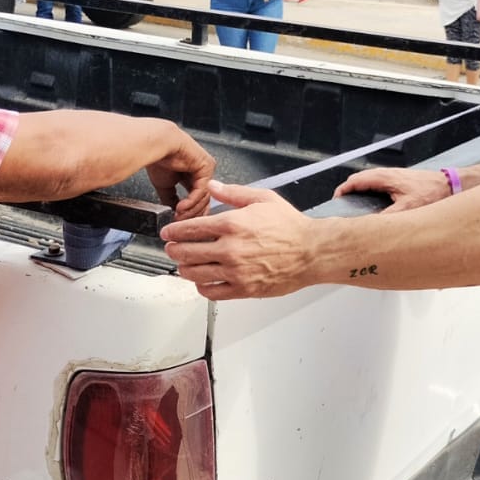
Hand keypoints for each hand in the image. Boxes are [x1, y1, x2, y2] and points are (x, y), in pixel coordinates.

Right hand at [145, 131, 215, 218]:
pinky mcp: (207, 167)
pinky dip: (191, 201)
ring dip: (190, 210)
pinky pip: (201, 190)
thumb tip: (172, 214)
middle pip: (204, 200)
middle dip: (192, 214)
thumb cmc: (159, 159)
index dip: (191, 213)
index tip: (183, 224)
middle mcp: (203, 171)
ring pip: (203, 197)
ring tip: (178, 217)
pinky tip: (180, 208)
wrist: (156, 144)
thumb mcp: (165, 186)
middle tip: (182, 225)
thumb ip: (171, 200)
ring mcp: (207, 169)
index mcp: (194, 175)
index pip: (198, 199)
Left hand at [162, 182, 315, 298]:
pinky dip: (202, 287)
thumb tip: (212, 187)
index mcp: (232, 224)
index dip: (174, 231)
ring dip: (184, 269)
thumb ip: (233, 193)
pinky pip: (212, 292)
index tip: (168, 232)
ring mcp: (235, 271)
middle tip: (172, 248)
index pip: (190, 228)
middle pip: (187, 252)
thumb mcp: (263, 199)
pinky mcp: (243, 289)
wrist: (312, 252)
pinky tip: (202, 281)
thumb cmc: (291, 227)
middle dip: (174, 250)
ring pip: (195, 274)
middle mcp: (230, 249)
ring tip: (183, 265)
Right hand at [334, 167, 447, 211]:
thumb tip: (372, 227)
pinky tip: (375, 205)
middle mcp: (387, 174)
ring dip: (360, 191)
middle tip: (343, 205)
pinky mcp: (400, 180)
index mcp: (385, 177)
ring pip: (369, 181)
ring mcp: (393, 175)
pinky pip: (378, 184)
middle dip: (349, 191)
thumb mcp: (408, 209)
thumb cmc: (432, 193)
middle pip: (360, 180)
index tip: (336, 201)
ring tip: (355, 206)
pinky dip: (370, 191)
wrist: (451, 185)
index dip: (342, 191)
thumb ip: (388, 218)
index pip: (355, 180)